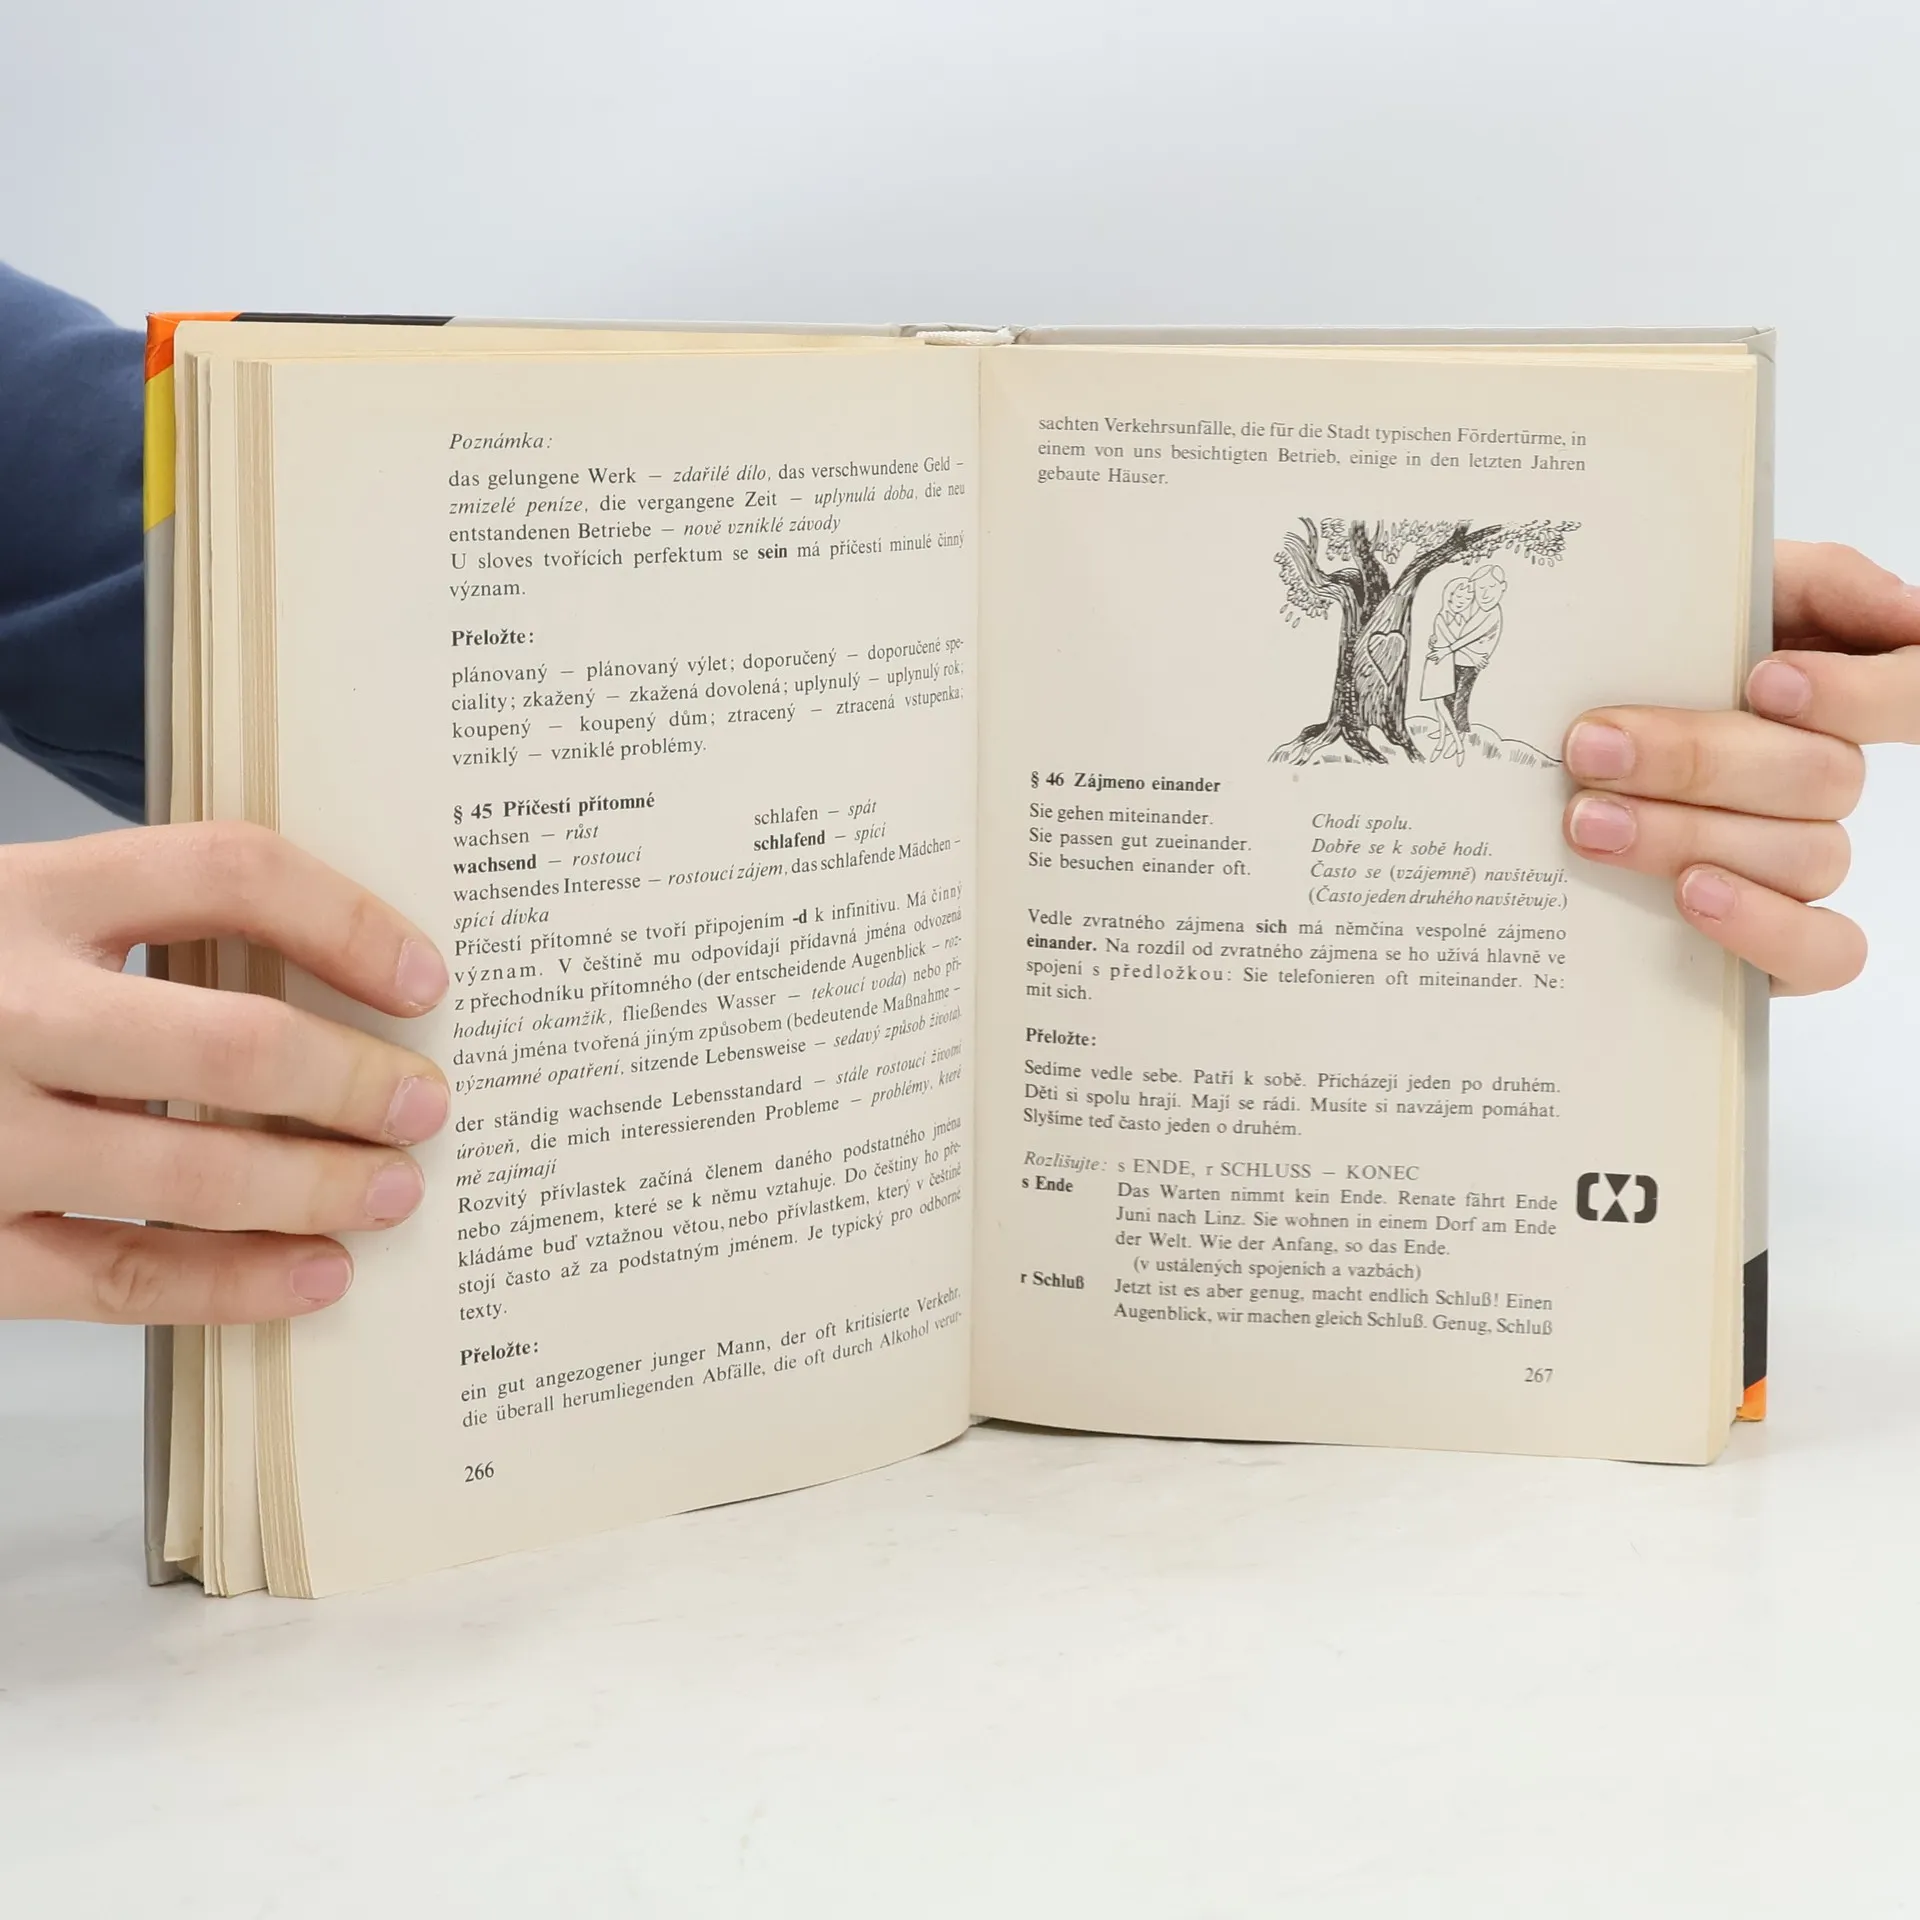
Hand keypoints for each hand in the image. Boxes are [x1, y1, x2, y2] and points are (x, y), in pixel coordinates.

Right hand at [0, 822, 448, 1322]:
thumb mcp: (17, 910)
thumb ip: (138, 925)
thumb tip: (335, 980)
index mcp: (28, 894)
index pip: (231, 872)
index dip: (351, 922)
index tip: (427, 979)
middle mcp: (4, 1005)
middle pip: (234, 1040)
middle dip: (357, 1081)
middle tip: (426, 1106)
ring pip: (193, 1170)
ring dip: (319, 1185)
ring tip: (393, 1191)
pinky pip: (126, 1278)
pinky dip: (237, 1283)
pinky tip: (316, 1277)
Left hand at [1561, 542, 1919, 992]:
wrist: (1518, 776)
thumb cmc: (1606, 685)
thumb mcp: (1673, 604)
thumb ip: (1783, 580)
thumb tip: (1900, 610)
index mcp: (1814, 696)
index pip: (1914, 691)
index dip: (1861, 693)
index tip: (1765, 680)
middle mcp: (1819, 780)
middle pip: (1822, 776)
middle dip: (1698, 759)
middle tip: (1592, 750)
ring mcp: (1799, 865)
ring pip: (1806, 855)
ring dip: (1688, 834)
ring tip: (1589, 822)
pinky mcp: (1778, 946)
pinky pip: (1826, 951)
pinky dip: (1765, 924)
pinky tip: (1691, 895)